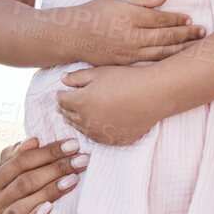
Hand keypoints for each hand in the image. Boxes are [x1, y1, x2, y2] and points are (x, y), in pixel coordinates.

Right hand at [0, 135, 88, 213]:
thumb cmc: (22, 199)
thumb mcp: (17, 176)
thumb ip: (21, 157)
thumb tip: (33, 139)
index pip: (20, 161)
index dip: (48, 152)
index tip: (74, 144)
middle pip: (24, 182)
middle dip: (56, 168)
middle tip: (82, 160)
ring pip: (21, 206)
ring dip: (49, 191)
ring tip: (73, 180)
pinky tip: (50, 209)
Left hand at [56, 63, 172, 145]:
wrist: (153, 95)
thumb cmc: (126, 79)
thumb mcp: (99, 73)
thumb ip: (77, 77)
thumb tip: (62, 80)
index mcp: (80, 102)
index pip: (61, 100)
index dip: (61, 94)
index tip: (64, 92)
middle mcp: (86, 121)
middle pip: (68, 116)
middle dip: (66, 109)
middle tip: (64, 105)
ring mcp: (100, 133)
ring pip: (80, 129)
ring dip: (77, 121)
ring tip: (75, 116)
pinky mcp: (113, 140)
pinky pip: (97, 138)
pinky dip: (92, 132)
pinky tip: (93, 126)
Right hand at [75, 0, 205, 64]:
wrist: (72, 36)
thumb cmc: (94, 12)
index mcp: (130, 16)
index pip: (161, 19)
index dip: (177, 19)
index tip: (190, 19)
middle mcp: (132, 36)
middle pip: (166, 36)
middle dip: (187, 34)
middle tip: (203, 32)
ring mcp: (130, 53)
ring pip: (162, 52)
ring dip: (182, 49)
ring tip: (198, 46)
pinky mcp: (126, 64)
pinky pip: (151, 62)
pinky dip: (167, 60)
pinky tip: (178, 59)